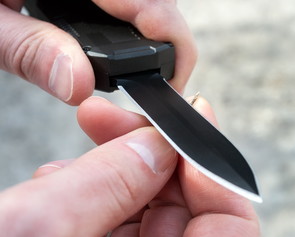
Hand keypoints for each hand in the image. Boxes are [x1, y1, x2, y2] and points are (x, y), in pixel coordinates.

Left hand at [0, 1, 196, 103]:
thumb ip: (30, 50)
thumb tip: (78, 84)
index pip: (156, 5)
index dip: (176, 48)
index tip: (171, 83)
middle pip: (160, 3)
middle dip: (165, 44)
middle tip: (147, 83)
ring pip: (148, 1)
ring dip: (148, 33)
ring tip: (129, 66)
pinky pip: (126, 1)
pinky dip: (130, 21)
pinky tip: (110, 37)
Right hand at [0, 96, 258, 236]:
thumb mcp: (40, 230)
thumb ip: (108, 184)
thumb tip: (155, 146)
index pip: (230, 227)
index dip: (210, 169)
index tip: (180, 125)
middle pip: (188, 212)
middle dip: (153, 158)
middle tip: (114, 122)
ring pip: (151, 213)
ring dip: (117, 175)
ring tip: (70, 163)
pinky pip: (121, 225)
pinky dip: (98, 197)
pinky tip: (62, 185)